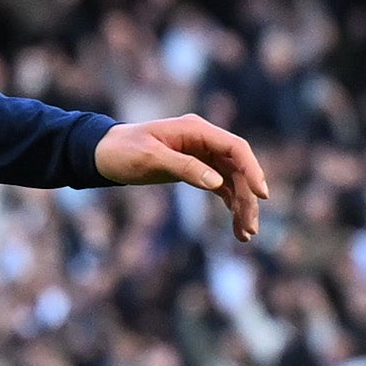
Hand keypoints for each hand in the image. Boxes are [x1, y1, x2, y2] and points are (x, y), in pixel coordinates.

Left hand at [95, 114, 268, 242]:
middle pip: (238, 168)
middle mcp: (204, 140)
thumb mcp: (150, 159)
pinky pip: (221, 187)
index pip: (235, 148)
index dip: (252, 170)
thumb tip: (216, 182)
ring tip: (246, 234)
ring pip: (233, 180)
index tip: (261, 195)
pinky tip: (237, 226)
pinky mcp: (197, 168)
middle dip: (248, 198)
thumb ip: (184, 168)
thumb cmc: (123, 151)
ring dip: (242, 206)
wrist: (104, 153)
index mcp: (196, 130)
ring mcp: (202, 154)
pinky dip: (231, 205)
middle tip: (250, 228)